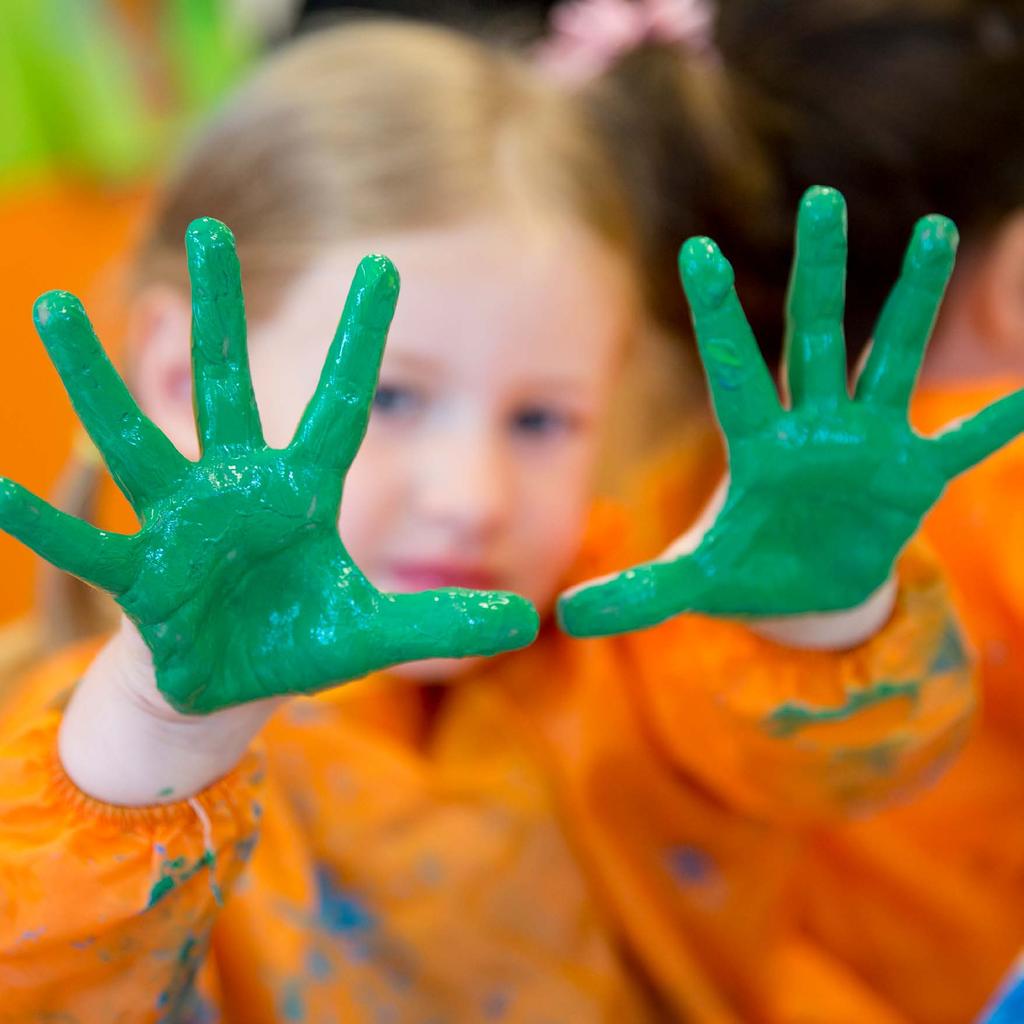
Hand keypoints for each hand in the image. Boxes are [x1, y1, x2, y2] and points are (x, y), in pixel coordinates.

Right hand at [1, 219, 537, 712]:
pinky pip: (87, 550)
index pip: (342, 403)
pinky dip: (44, 529)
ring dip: (93, 378)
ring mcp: (184, 526)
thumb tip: (527, 618)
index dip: (362, 340)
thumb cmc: (298, 643)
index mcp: (301, 493)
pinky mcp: (143, 580)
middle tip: (205, 232)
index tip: (384, 267)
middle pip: (230, 387)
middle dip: (217, 313)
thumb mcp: (377, 633)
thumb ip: (443, 618)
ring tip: (50, 308)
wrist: (231, 682)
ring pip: (137, 439)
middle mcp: (237, 490)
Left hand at [560, 186, 1023, 636]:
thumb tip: (567, 615)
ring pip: (891, 363)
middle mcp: (811, 431)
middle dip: (821, 275)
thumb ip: (638, 593)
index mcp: (756, 449)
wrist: (805, 590)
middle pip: (814, 341)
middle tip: (822, 200)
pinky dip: (998, 421)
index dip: (717, 319)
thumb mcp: (692, 584)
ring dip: (913, 303)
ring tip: (937, 231)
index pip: (733, 375)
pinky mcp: (912, 477)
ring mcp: (867, 447)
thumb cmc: (744, 572)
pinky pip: (961, 442)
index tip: (696, 253)